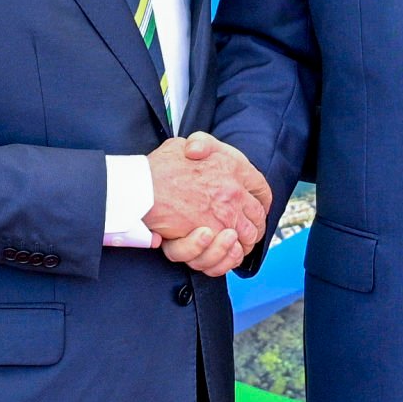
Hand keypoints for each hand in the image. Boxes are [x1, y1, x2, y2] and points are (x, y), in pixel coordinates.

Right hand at [146, 132, 267, 273]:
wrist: (141, 189)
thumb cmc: (159, 169)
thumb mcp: (183, 144)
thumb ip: (201, 144)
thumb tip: (200, 150)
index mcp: (233, 167)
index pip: (261, 189)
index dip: (261, 202)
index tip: (256, 208)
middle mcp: (234, 192)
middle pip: (258, 217)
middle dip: (253, 227)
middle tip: (243, 230)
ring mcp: (224, 215)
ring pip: (247, 238)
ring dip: (241, 242)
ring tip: (230, 241)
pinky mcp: (210, 236)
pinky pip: (231, 254)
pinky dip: (229, 257)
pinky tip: (223, 251)